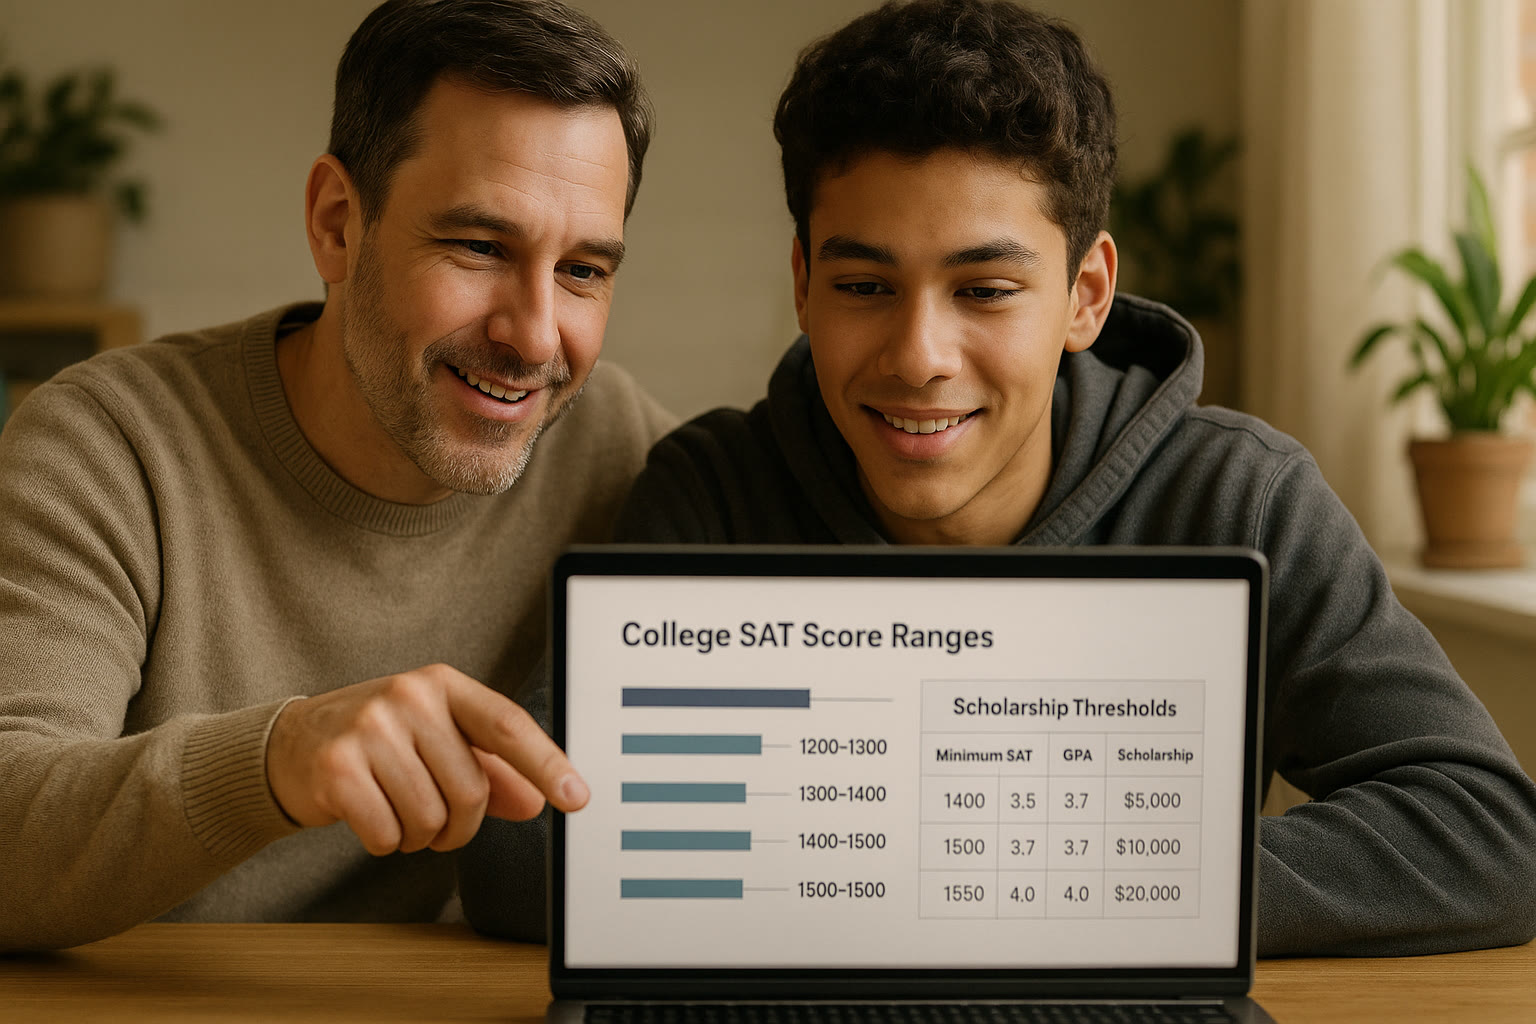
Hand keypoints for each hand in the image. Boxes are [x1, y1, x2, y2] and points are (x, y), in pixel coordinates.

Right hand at [264, 664, 587, 854]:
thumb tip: (536, 802)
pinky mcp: (336, 766)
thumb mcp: (438, 740)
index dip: (546, 764)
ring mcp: (370, 728)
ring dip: (420, 836)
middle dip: (461, 826)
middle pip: (471, 791)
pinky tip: (370, 818)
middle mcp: (409, 698)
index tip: (577, 797)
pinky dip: (385, 842)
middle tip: (439, 823)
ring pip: (430, 818)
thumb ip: (491, 770)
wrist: (292, 744)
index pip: (507, 725)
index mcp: (444, 685)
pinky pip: (387, 834)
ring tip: (399, 813)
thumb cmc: (379, 741)